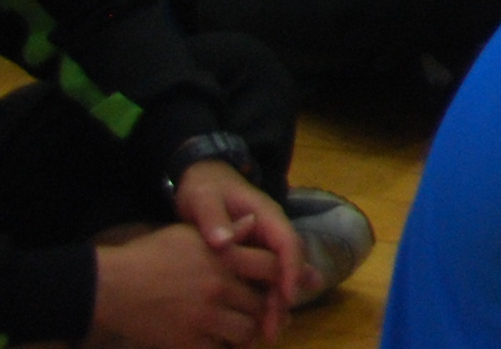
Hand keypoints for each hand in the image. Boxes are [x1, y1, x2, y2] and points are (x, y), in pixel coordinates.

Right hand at [88, 219, 279, 347]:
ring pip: (247, 331)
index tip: (299, 285)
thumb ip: (226, 231)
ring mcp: (204, 318)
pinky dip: (226, 348)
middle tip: (273, 315)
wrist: (111, 286)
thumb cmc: (150, 254)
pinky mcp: (187, 342)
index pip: (274, 267)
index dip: (291, 277)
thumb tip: (255, 222)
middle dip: (272, 310)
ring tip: (249, 330)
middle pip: (265, 304)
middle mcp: (219, 288)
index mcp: (224, 258)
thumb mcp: (189, 234)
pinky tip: (224, 342)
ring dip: (251, 332)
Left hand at [174, 161, 301, 321]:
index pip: (288, 243)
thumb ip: (213, 219)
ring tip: (269, 332)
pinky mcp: (253, 251)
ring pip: (280, 273)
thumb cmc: (204, 187)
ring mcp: (264, 241)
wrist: (202, 175)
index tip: (286, 298)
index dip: (291, 270)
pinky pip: (266, 275)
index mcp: (266, 215)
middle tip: (273, 329)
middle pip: (289, 264)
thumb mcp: (203, 199)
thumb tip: (225, 241)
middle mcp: (272, 229)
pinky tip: (259, 319)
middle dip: (284, 298)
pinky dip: (265, 297)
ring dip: (277, 302)